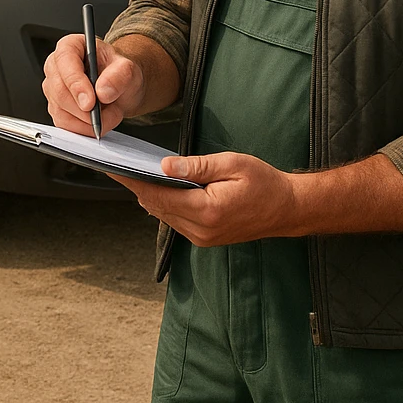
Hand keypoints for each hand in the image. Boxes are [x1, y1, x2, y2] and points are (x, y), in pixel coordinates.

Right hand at [42, 34, 146, 136]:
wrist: (119, 87)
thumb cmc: (118, 72)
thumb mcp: (128, 69)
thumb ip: (119, 76)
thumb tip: (103, 91)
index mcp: (71, 46)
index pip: (65, 61)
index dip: (76, 83)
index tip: (90, 102)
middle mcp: (57, 66)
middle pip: (59, 91)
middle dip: (85, 109)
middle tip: (106, 112)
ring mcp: (53, 89)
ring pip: (61, 112)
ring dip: (88, 121)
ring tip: (109, 113)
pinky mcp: (56, 109)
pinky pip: (65, 125)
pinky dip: (84, 129)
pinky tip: (99, 120)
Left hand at [109, 151, 298, 246]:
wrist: (288, 209)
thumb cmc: (264, 182)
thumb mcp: (231, 164)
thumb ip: (196, 166)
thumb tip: (164, 166)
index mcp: (207, 210)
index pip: (159, 195)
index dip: (133, 180)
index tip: (114, 168)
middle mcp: (201, 229)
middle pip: (156, 206)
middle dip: (136, 185)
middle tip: (116, 164)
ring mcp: (202, 238)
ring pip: (164, 214)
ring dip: (149, 195)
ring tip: (131, 172)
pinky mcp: (205, 238)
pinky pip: (176, 220)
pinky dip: (164, 203)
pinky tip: (158, 187)